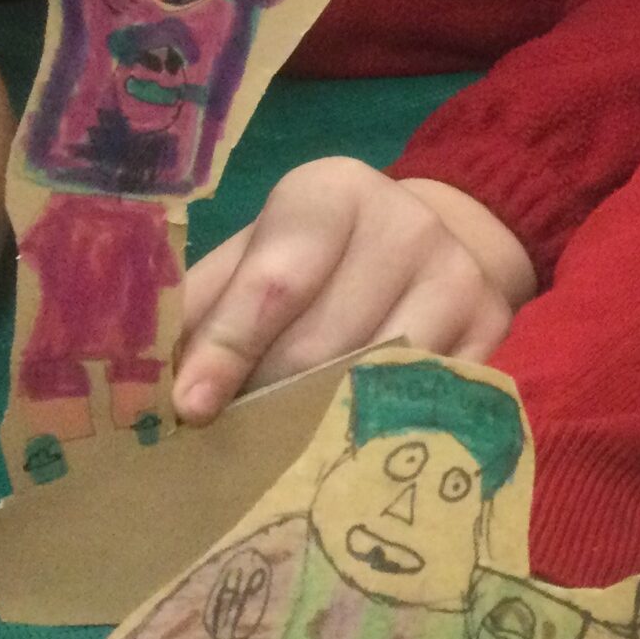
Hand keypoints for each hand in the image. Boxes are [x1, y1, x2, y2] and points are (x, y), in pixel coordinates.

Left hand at [172, 158, 534, 422]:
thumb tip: (144, 389)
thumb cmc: (312, 261)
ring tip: (284, 445)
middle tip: (233, 438)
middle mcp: (408, 224)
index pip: (278, 280)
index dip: (228, 349)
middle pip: (323, 347)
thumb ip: (203, 309)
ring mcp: (461, 277)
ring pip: (376, 382)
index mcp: (332, 193)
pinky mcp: (495, 328)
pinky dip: (381, 430)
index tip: (191, 411)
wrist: (427, 241)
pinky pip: (426, 403)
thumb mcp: (253, 258)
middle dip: (266, 400)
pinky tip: (349, 443)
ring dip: (317, 425)